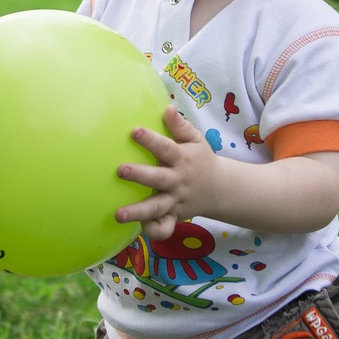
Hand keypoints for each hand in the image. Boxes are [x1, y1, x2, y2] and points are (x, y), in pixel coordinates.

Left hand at [115, 104, 217, 240]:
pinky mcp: (175, 216)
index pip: (166, 148)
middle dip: (139, 175)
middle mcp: (178, 181)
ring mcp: (176, 201)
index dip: (150, 140)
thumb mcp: (196, 139)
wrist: (221, 189)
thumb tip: (167, 107)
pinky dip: (154, 231)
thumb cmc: (200, 159)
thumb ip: (180, 126)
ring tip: (118, 214)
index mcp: (182, 159)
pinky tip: (138, 229)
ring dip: (138, 212)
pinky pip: (165, 228)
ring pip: (156, 208)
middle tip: (120, 170)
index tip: (134, 131)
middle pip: (158, 179)